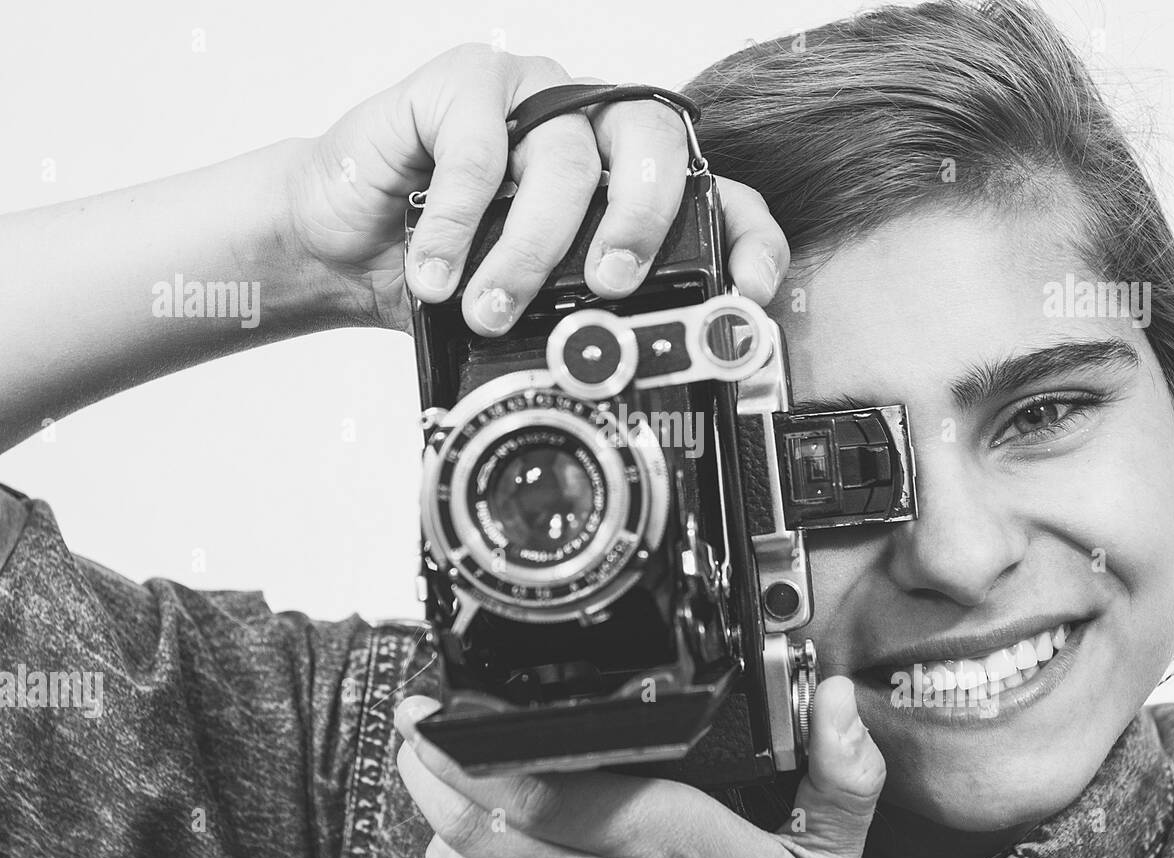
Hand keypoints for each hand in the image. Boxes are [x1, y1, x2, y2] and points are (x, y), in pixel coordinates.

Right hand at [284, 43, 788, 333]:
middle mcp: (592, 131)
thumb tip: (639, 374)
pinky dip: (457, 220)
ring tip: (489, 308)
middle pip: (656, 148)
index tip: (747, 295)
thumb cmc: (448, 274)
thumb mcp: (532, 312)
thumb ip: (584, 322)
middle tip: (610, 283)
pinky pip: (479, 145)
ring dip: (528, 248)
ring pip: (566, 158)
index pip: (715, 196)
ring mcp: (531, 98)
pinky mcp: (464, 85)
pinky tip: (434, 269)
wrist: (345, 246)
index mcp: (625, 183)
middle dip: (642, 223)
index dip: (746, 241)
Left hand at [393, 676, 884, 857]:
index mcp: (695, 853)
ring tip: (431, 798)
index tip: (447, 723)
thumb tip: (836, 702)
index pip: (580, 803)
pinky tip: (463, 852)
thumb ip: (842, 780)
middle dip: (445, 788)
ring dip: (450, 839)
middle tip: (416, 745)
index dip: (499, 764)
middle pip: (512, 842)